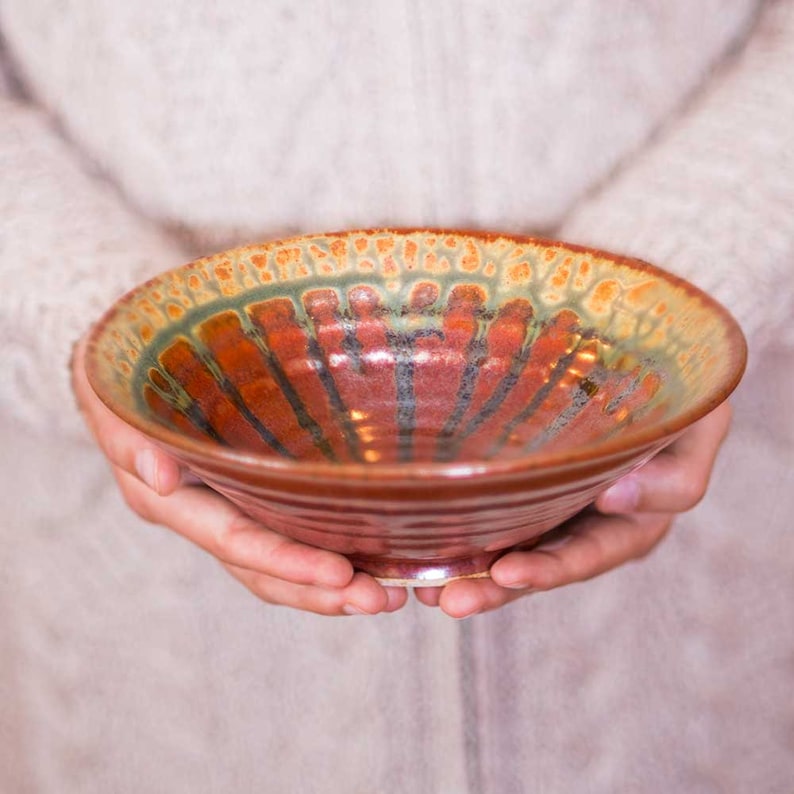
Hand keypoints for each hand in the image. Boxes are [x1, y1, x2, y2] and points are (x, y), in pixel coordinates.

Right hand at [71, 335, 407, 615]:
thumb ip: (131, 440)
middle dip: (322, 590)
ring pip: (283, 565)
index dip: (287, 562)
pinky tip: (375, 558)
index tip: (341, 574)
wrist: (135, 372)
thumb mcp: (120, 401)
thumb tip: (161, 479)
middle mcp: (206, 518)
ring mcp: (232, 511)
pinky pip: (293, 534)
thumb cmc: (128, 382)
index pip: (236, 542)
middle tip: (383, 599)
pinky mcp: (255, 497)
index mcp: (175, 502)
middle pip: (266, 570)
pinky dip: (332, 552)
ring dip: (335, 586)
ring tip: (392, 594)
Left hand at [415, 401, 732, 617]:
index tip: (508, 571)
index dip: (549, 568)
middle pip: (538, 564)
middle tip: (449, 600)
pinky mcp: (519, 481)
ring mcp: (549, 504)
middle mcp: (584, 523)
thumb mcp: (695, 432)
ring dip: (468, 567)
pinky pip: (489, 507)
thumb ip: (674, 477)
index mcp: (630, 523)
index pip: (587, 554)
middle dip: (493, 586)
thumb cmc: (678, 400)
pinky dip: (459, 525)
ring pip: (506, 543)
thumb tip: (616, 498)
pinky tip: (423, 534)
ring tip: (425, 587)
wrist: (651, 365)